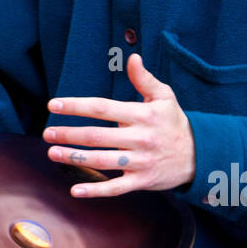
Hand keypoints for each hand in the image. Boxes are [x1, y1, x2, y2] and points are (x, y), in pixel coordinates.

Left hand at [43, 52, 194, 196]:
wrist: (199, 155)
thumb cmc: (174, 122)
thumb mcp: (164, 97)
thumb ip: (144, 79)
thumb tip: (132, 57)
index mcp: (142, 115)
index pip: (102, 108)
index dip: (76, 106)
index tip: (53, 105)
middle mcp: (140, 138)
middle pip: (97, 136)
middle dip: (69, 134)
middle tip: (47, 133)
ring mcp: (141, 162)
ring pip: (102, 161)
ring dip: (75, 158)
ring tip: (53, 153)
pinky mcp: (142, 181)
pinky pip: (116, 188)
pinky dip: (95, 190)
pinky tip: (75, 190)